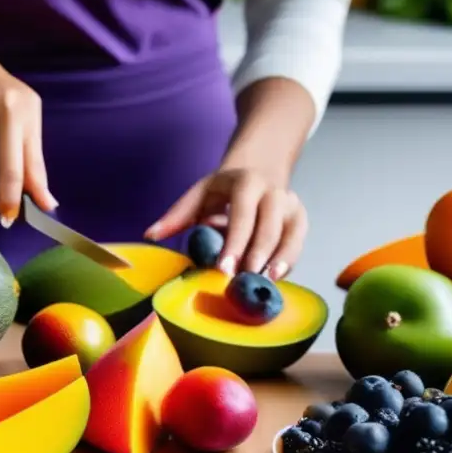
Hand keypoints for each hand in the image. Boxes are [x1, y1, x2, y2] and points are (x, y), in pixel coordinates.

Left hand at [145, 167, 306, 280]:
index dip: (235, 242)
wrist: (260, 169)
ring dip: (279, 261)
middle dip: (255, 256)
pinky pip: (298, 243)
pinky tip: (275, 279)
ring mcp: (291, 205)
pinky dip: (289, 261)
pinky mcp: (300, 219)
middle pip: (269, 227)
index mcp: (247, 183)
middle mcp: (274, 192)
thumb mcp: (199, 194)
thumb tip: (150, 234)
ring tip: (264, 283)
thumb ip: (177, 215)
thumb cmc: (224, 188)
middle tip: (241, 281)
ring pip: (289, 235)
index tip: (224, 268)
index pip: (243, 214)